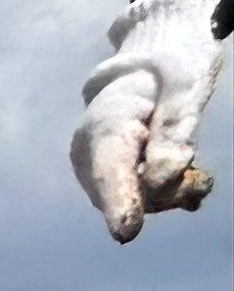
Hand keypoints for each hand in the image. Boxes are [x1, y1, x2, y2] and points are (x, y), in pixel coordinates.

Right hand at [71, 0, 222, 239]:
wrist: (157, 56)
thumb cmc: (174, 62)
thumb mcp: (186, 87)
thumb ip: (175, 132)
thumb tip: (163, 181)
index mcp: (105, 125)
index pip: (110, 171)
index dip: (121, 203)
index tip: (127, 233)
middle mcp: (91, 153)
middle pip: (126, 194)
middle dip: (166, 194)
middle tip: (200, 177)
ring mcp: (97, 168)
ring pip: (133, 200)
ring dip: (171, 193)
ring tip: (198, 175)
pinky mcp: (110, 175)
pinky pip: (136, 196)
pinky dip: (166, 193)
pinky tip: (188, 182)